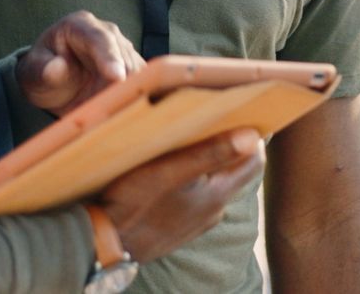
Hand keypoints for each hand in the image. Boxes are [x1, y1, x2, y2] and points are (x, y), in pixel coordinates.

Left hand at [16, 12, 143, 115]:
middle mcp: (106, 32)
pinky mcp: (132, 66)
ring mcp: (122, 48)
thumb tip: (57, 67)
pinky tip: (122, 112)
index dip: (110, 58)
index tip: (117, 78)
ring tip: (113, 114)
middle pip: (125, 56)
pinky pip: (142, 82)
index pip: (100, 39)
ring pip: (138, 71)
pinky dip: (135, 97)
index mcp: (80, 25)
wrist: (53, 80)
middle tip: (115, 109)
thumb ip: (43, 70)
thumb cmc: (41, 72)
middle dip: (124, 82)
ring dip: (129, 93)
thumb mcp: (32, 73)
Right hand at [99, 129, 264, 262]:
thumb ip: (212, 153)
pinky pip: (194, 200)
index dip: (251, 136)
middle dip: (226, 147)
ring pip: (212, 185)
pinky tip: (169, 176)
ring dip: (205, 165)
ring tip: (184, 146)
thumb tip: (253, 136)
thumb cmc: (134, 202)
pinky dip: (190, 184)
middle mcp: (214, 211)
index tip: (238, 116)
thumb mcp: (170, 170)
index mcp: (218, 195)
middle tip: (208, 124)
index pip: (254, 161)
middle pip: (234, 171)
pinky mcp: (179, 229)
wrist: (104, 244)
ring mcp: (197, 223)